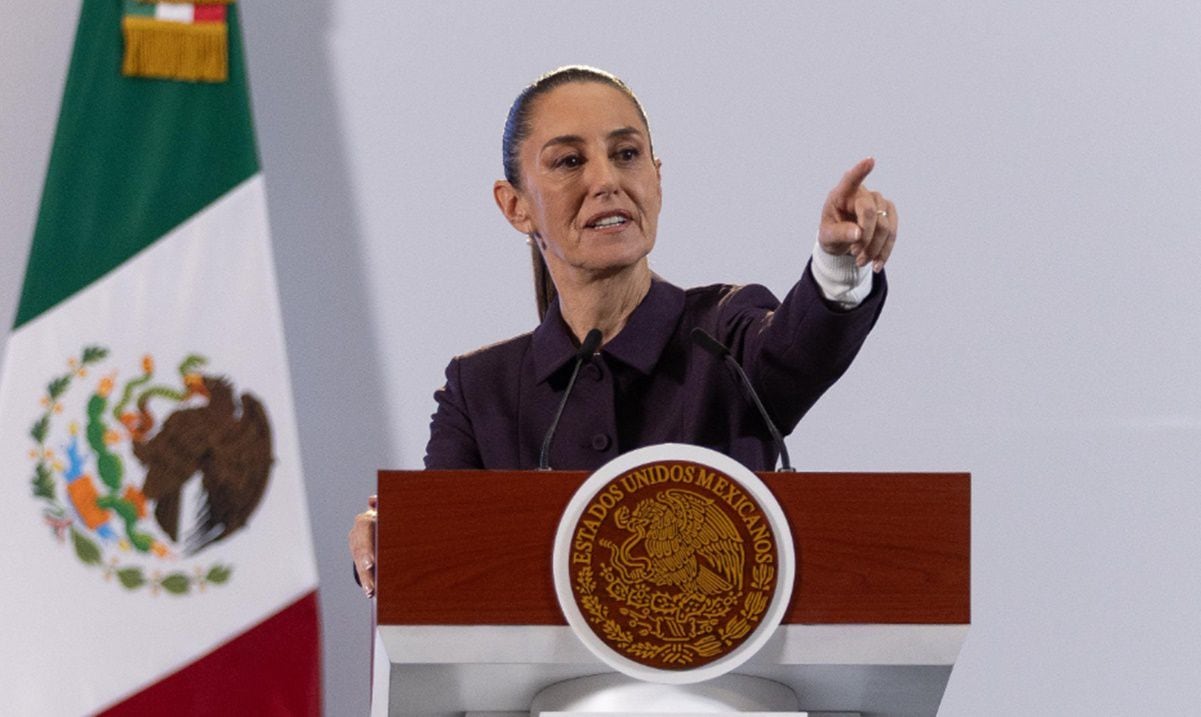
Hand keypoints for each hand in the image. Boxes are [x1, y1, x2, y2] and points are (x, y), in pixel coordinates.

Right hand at [348, 494, 376, 597]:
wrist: (375, 520)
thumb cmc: (386, 515)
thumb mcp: (385, 508)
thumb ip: (380, 505)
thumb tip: (373, 500)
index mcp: (364, 521)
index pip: (364, 537)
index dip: (367, 551)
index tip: (373, 562)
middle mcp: (356, 534)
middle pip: (360, 553)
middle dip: (365, 568)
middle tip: (371, 581)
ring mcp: (355, 546)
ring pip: (359, 564)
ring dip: (365, 578)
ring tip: (371, 591)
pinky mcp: (357, 556)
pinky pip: (360, 570)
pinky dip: (365, 581)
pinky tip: (370, 592)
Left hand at [817, 157, 897, 272]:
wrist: (843, 241)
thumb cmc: (832, 233)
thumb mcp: (828, 237)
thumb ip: (840, 234)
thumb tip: (858, 234)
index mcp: (842, 194)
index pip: (851, 179)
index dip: (861, 171)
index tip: (870, 160)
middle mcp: (863, 193)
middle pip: (870, 213)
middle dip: (865, 238)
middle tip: (855, 256)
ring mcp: (878, 201)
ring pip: (884, 226)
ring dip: (874, 249)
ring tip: (861, 262)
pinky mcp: (889, 213)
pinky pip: (893, 233)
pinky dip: (885, 251)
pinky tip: (876, 265)